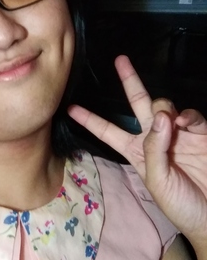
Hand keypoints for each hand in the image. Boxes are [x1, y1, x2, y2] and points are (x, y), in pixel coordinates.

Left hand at [68, 55, 206, 251]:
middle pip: (137, 102)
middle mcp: (153, 137)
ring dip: (162, 108)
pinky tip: (184, 124)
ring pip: (162, 105)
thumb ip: (154, 149)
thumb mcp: (157, 181)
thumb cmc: (180, 205)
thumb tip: (160, 117)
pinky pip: (191, 116)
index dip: (90, 119)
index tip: (71, 109)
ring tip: (168, 123)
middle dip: (129, 80)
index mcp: (135, 150)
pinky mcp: (199, 134)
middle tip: (120, 60)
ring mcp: (176, 133)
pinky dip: (187, 116)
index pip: (107, 131)